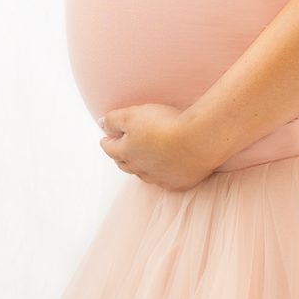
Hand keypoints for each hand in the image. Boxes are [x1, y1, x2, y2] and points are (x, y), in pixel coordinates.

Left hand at [98, 104, 223, 189]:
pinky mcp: (178, 183)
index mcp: (127, 151)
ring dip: (141, 166)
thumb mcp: (132, 114)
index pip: (110, 148)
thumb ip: (113, 119)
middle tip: (121, 149)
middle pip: (125, 164)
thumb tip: (101, 124)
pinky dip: (163, 175)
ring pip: (144, 174)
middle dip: (121, 156)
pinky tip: (166, 170)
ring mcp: (159, 178)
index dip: (107, 141)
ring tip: (142, 159)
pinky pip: (166, 181)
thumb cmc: (164, 124)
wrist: (197, 139)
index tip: (106, 138)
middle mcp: (140, 169)